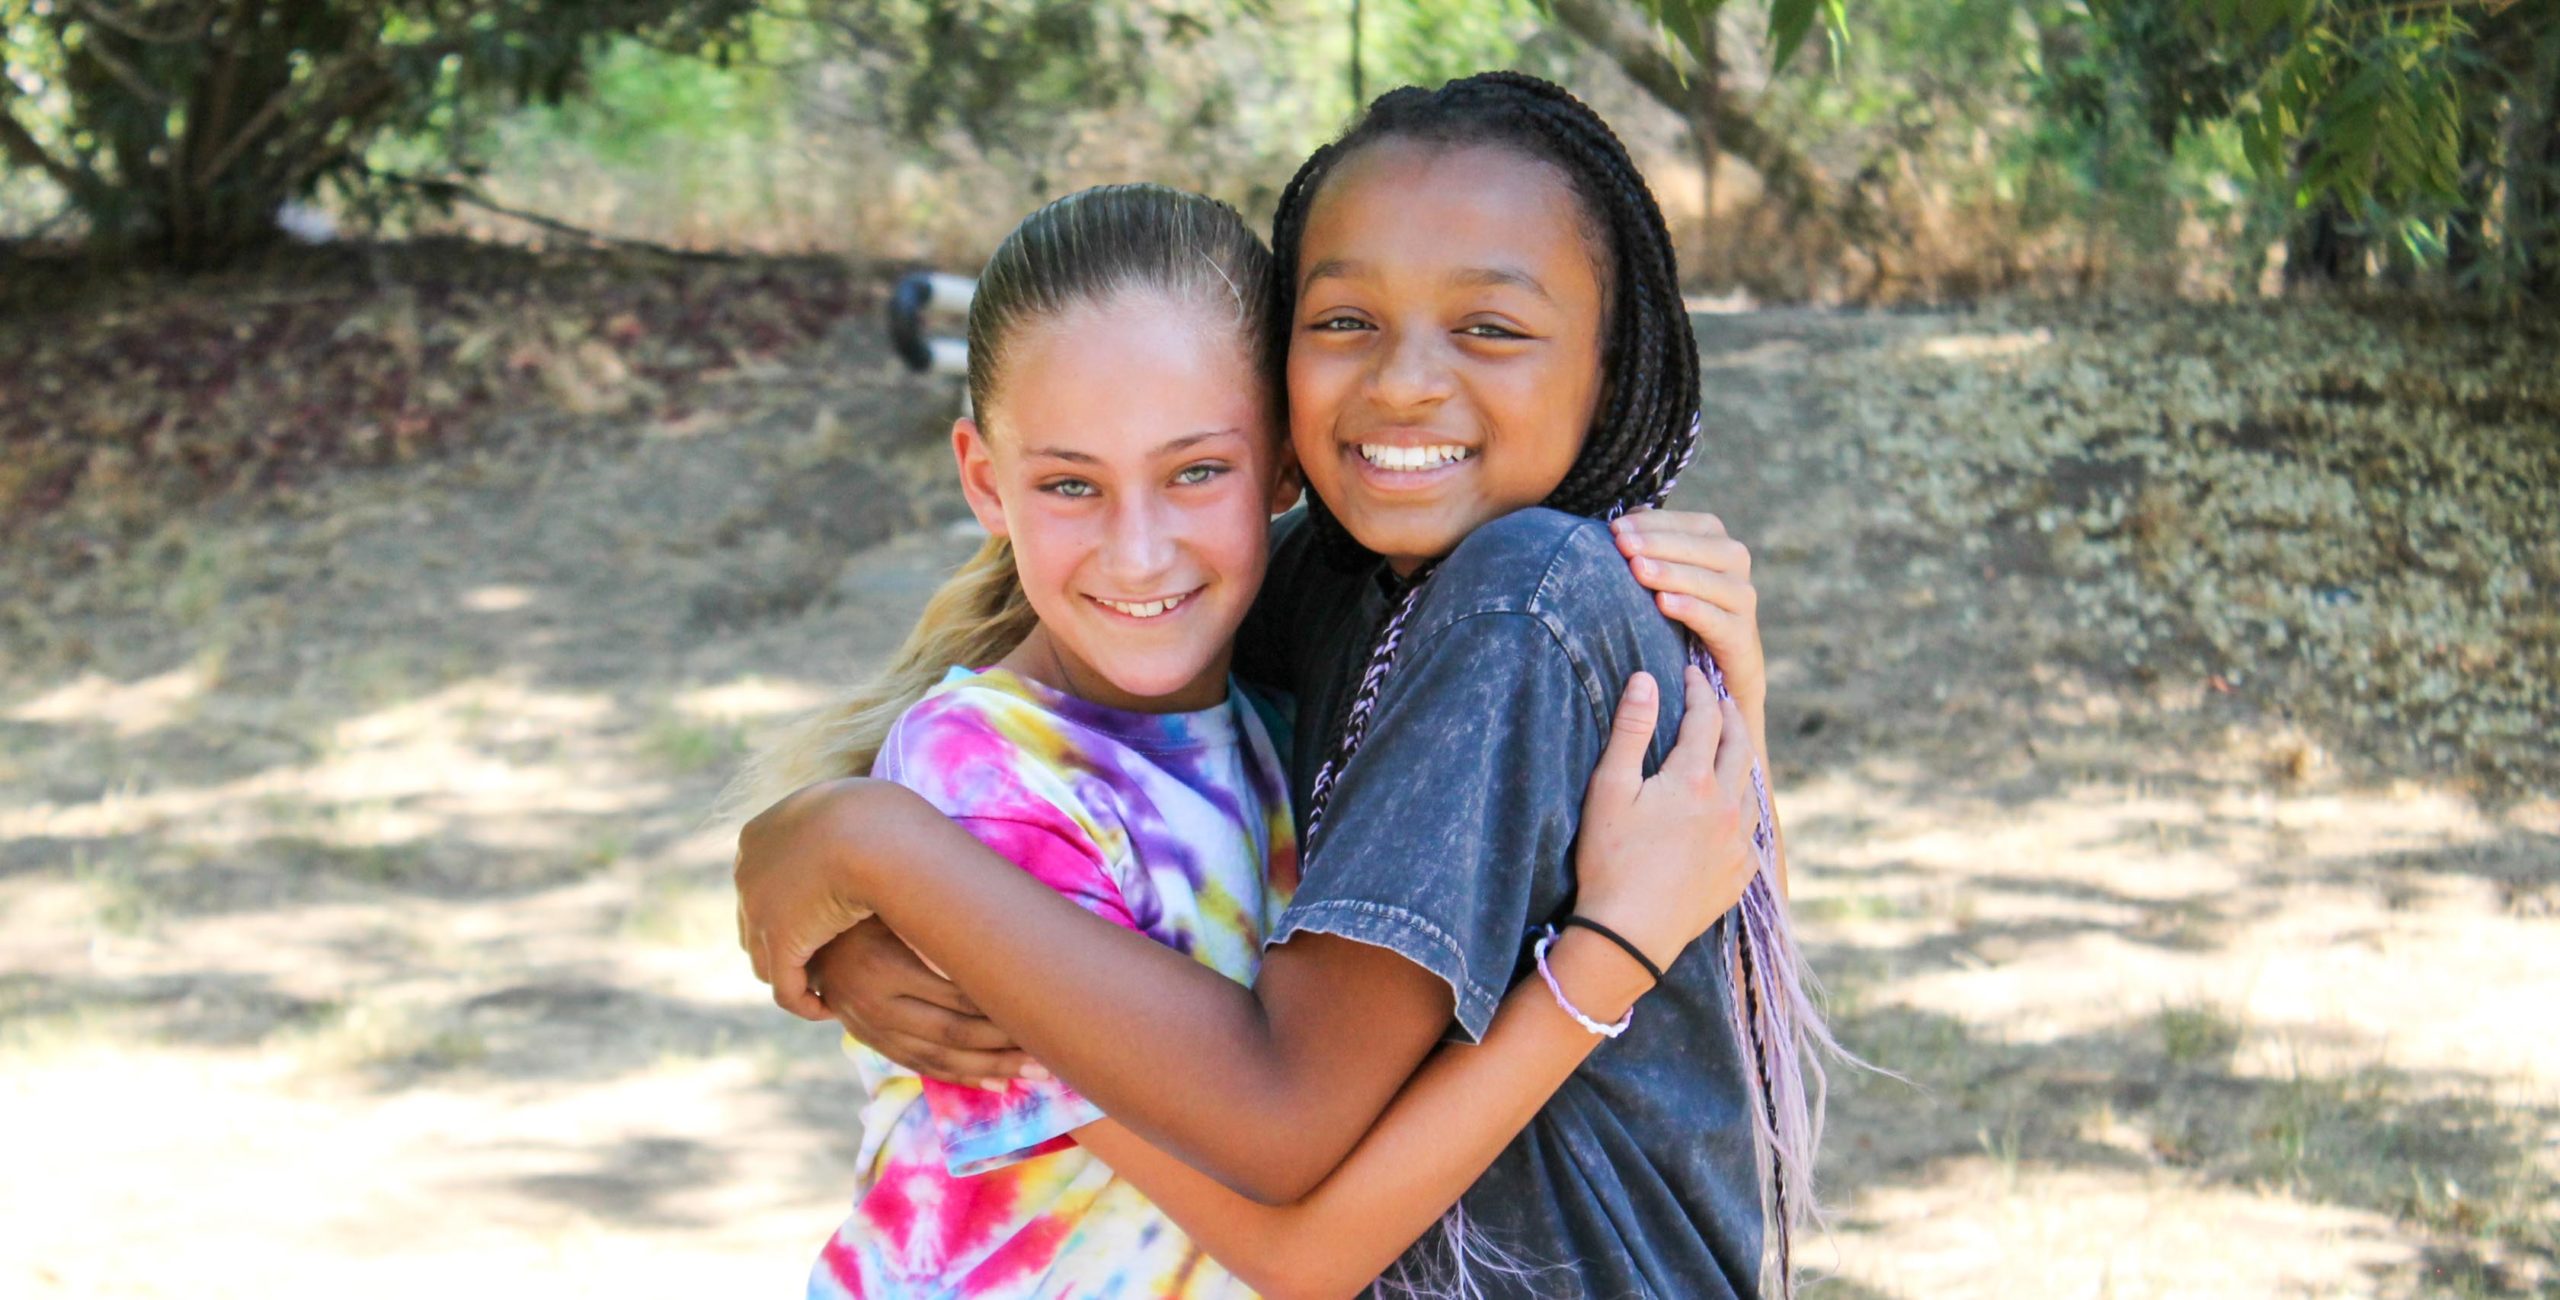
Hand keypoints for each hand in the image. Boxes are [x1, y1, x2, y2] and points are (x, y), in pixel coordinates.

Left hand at [736, 777, 901, 1021]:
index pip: (761, 882)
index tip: (820, 922)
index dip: (788, 906)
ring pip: (766, 959)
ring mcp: (757, 910)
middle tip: (819, 960)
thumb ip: (845, 827)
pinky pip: (786, 988)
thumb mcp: (854, 813)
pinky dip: (804, 1002)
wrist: (870, 829)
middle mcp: (747, 873)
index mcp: (758, 836)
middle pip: (755, 923)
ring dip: (793, 975)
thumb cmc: (875, 815)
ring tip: (825, 985)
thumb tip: (862, 837)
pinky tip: (827, 1008)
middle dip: (783, 944)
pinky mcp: (778, 943)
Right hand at [812, 917, 1037, 1086]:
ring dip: (991, 1069)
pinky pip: (920, 1065)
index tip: (1043, 1012)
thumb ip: (945, 929)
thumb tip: (1012, 943)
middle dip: (1005, 1047)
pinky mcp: (869, 1039)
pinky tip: (996, 1084)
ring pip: (940, 1058)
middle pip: (953, 1033)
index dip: (1002, 1009)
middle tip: (1051, 1054)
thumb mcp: (898, 910)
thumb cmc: (868, 908)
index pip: (958, 996)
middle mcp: (875, 1004)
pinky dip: (960, 1077)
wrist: (805, 932)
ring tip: (1035, 1074)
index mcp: (886, 965)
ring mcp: (869, 1027)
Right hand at [1571, 667, 1757, 975]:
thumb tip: (1646, 679)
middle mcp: (1726, 806)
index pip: (1705, 718)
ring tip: (1732, 748)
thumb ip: (1631, 730)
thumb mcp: (1609, 788)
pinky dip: (1744, 807)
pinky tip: (1735, 810)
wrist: (1629, 935)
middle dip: (1731, 716)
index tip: (1692, 672)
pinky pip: (1752, 831)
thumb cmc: (1609, 859)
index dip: (1699, 690)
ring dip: (1742, 760)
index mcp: (1693, 780)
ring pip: (1751, 788)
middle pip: (1740, 746)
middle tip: (1722, 699)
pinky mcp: (1740, 875)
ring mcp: (1738, 843)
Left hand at [1609, 509, 1765, 752]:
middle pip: (1702, 546)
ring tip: (1637, 570)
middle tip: (1623, 544)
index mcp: (1715, 542)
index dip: (1653, 524)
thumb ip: (1648, 548)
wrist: (1718, 675)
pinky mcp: (1743, 637)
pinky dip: (1692, 608)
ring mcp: (1743, 601)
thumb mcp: (1663, 579)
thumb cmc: (1680, 616)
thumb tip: (1620, 523)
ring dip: (1673, 573)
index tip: (1615, 528)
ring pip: (1711, 580)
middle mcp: (1735, 565)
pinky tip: (1663, 603)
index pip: (1686, 523)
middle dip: (1659, 544)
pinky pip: (1718, 619)